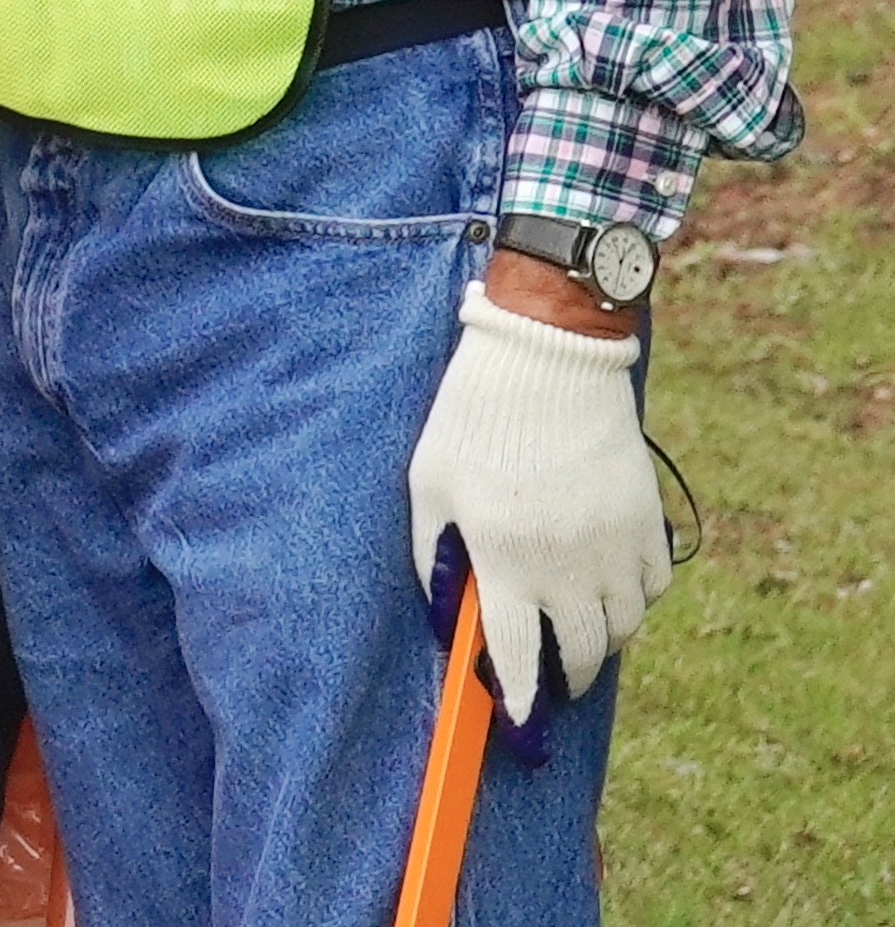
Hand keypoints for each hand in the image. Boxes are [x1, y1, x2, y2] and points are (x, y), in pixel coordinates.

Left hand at [407, 281, 669, 712]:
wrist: (549, 353)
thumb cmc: (475, 414)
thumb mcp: (430, 480)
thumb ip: (435, 554)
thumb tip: (449, 613)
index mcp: (505, 553)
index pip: (518, 657)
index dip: (518, 702)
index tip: (519, 728)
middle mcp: (568, 562)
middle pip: (580, 655)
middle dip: (561, 672)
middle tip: (544, 666)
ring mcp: (615, 545)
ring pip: (623, 629)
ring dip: (598, 636)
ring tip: (572, 618)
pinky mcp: (650, 523)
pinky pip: (652, 589)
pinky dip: (632, 596)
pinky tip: (603, 575)